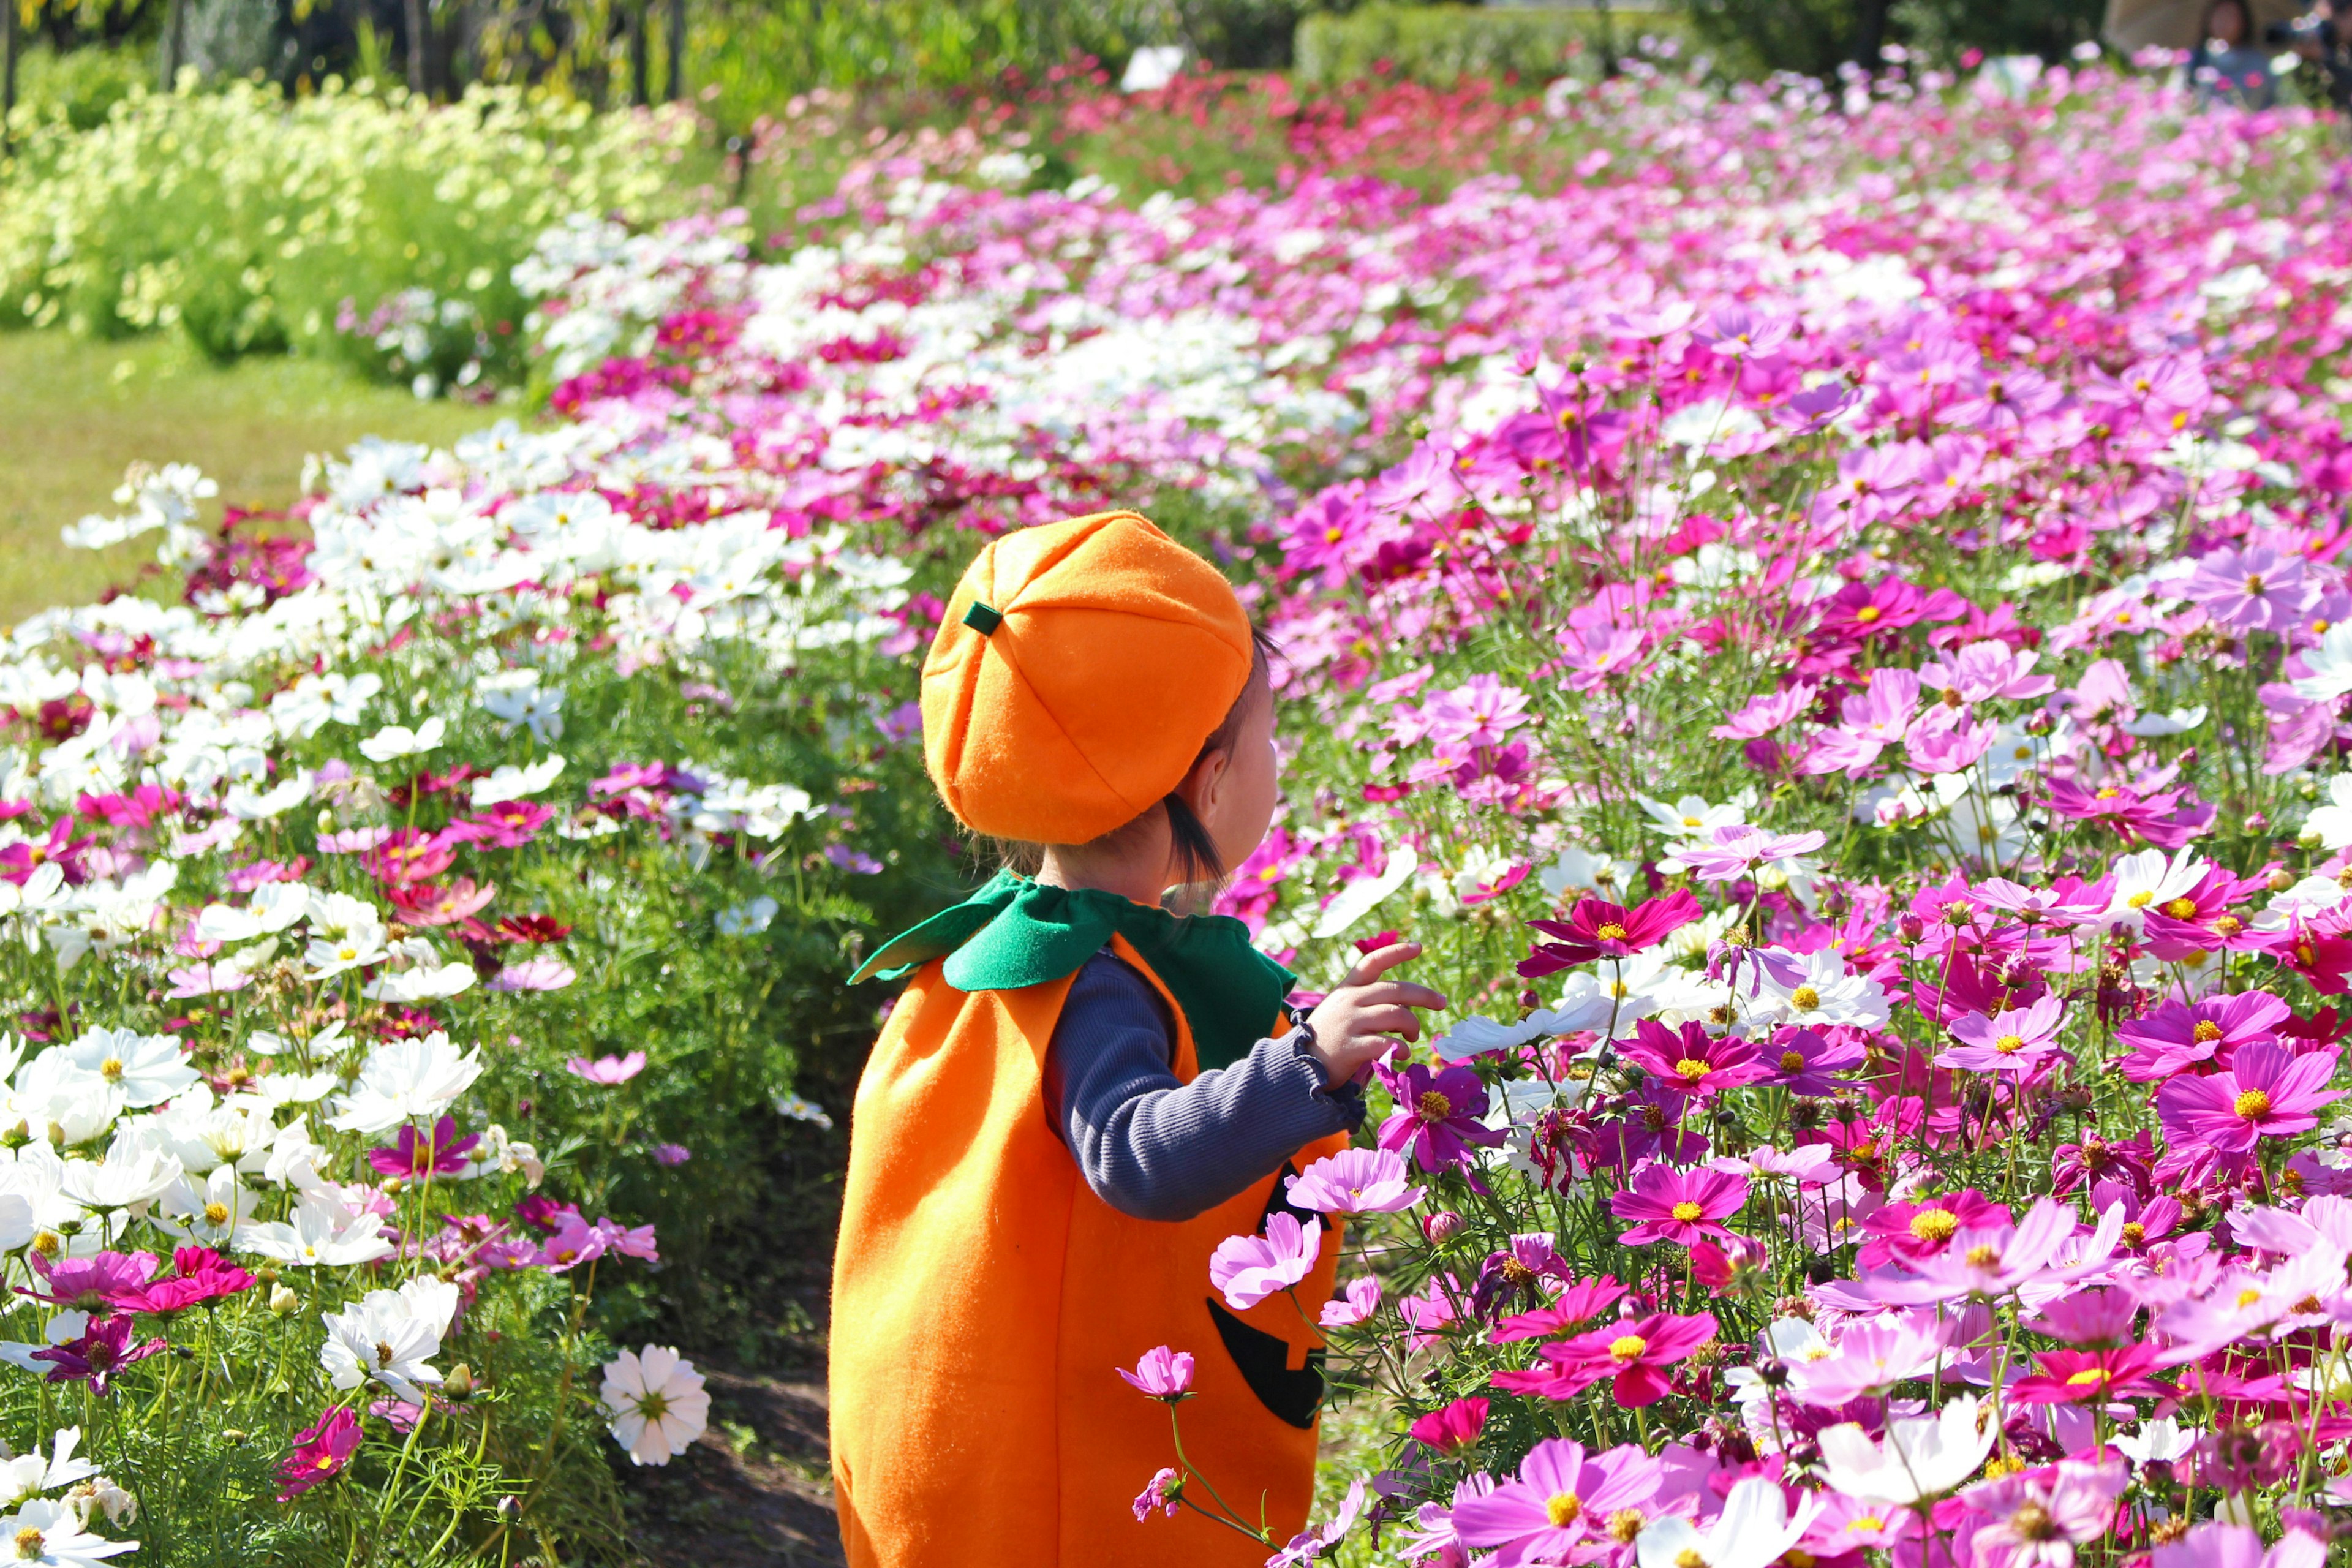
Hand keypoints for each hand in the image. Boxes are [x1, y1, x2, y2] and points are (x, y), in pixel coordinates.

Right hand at [1300, 941, 1447, 1088]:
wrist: (1298, 1065)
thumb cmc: (1328, 1038)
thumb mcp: (1342, 1011)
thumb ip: (1370, 1004)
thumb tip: (1407, 1010)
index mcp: (1347, 989)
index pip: (1373, 962)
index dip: (1396, 952)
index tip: (1419, 947)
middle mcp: (1349, 1001)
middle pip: (1396, 990)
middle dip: (1425, 995)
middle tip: (1442, 1002)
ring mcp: (1350, 1023)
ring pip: (1396, 1015)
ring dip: (1413, 1026)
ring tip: (1414, 1037)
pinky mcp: (1351, 1047)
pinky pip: (1387, 1043)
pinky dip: (1402, 1049)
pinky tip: (1403, 1053)